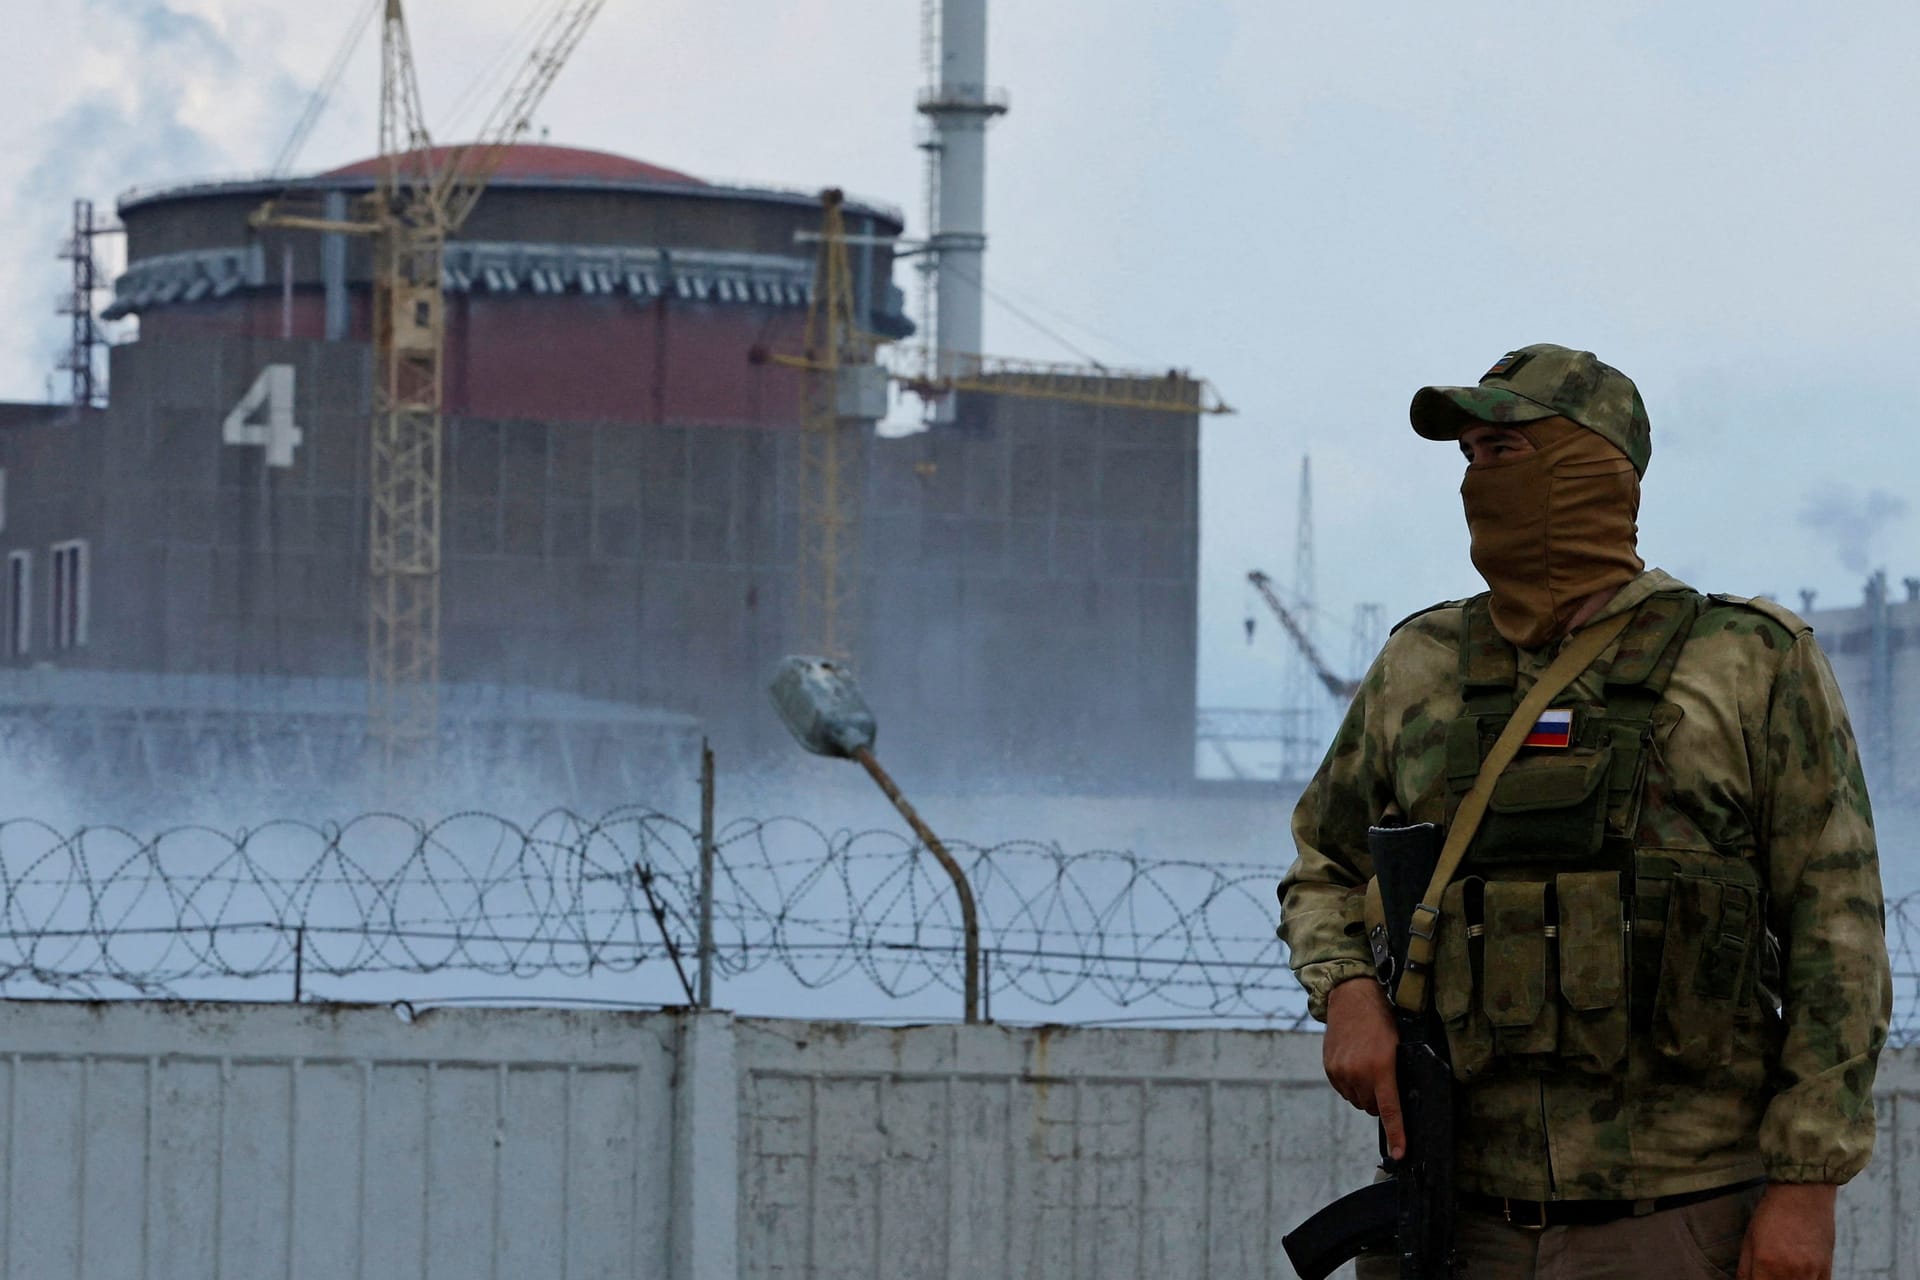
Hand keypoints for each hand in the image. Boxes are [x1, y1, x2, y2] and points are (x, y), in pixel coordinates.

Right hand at [1323, 976, 1404, 1158]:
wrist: (1352, 998)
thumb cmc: (1381, 1021)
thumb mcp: (1398, 1047)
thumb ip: (1396, 1075)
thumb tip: (1397, 1102)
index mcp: (1381, 1069)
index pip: (1391, 1111)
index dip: (1396, 1135)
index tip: (1399, 1154)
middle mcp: (1359, 1074)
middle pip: (1373, 1107)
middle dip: (1380, 1099)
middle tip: (1383, 1077)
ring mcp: (1342, 1072)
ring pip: (1358, 1100)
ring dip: (1364, 1092)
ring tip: (1367, 1065)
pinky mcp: (1330, 1069)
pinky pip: (1344, 1090)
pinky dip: (1351, 1084)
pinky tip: (1354, 1064)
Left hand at [1737, 1183, 1835, 1279]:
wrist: (1803, 1193)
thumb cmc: (1772, 1213)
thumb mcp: (1749, 1239)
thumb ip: (1745, 1269)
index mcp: (1766, 1263)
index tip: (1756, 1278)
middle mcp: (1790, 1272)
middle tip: (1766, 1274)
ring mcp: (1811, 1273)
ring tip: (1781, 1272)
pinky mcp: (1827, 1271)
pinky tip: (1798, 1275)